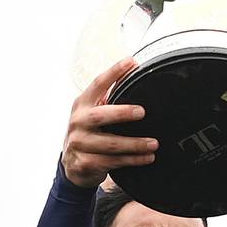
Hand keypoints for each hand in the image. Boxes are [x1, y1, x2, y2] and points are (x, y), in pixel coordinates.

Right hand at [62, 58, 156, 187]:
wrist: (72, 165)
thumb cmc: (89, 132)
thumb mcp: (93, 112)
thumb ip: (108, 98)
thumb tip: (133, 73)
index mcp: (82, 104)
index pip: (97, 84)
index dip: (114, 72)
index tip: (131, 62)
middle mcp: (78, 122)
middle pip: (99, 116)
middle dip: (121, 113)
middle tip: (142, 112)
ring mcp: (79, 144)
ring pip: (109, 144)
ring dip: (134, 144)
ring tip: (154, 143)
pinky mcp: (84, 163)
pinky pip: (112, 162)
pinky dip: (132, 160)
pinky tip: (147, 158)